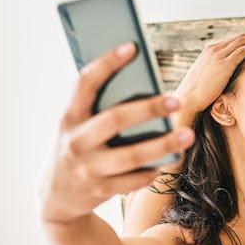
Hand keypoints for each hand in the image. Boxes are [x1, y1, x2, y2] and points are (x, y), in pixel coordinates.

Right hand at [38, 42, 195, 224]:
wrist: (56, 197)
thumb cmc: (78, 148)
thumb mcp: (77, 127)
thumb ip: (100, 108)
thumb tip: (145, 87)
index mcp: (69, 117)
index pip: (85, 83)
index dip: (107, 63)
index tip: (132, 47)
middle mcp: (76, 142)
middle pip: (115, 120)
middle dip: (148, 108)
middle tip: (176, 100)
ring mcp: (88, 168)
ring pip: (132, 156)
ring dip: (163, 145)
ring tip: (187, 134)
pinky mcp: (101, 190)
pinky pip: (135, 180)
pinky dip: (154, 169)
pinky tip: (169, 159)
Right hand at [172, 33, 244, 126]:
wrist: (188, 98)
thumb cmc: (195, 94)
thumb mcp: (205, 79)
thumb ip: (215, 74)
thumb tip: (222, 81)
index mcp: (209, 51)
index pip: (232, 41)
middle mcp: (213, 49)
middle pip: (239, 38)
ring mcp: (218, 55)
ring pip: (243, 41)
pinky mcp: (224, 64)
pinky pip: (243, 51)